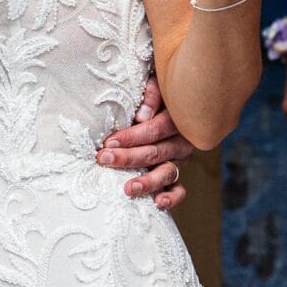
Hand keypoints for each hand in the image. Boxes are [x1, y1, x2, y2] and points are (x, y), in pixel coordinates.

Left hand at [99, 76, 194, 209]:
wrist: (175, 98)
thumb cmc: (158, 91)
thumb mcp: (157, 82)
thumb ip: (151, 95)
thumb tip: (142, 116)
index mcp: (178, 118)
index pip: (155, 130)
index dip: (133, 137)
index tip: (109, 141)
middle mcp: (181, 141)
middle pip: (156, 152)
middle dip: (128, 158)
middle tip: (104, 159)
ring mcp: (180, 159)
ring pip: (167, 173)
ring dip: (148, 182)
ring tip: (128, 188)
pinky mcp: (176, 173)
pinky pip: (179, 188)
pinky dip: (171, 197)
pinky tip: (158, 203)